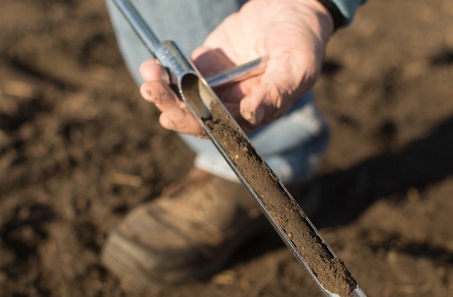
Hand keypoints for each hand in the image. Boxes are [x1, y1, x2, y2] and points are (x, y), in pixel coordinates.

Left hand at [139, 0, 333, 137]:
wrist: (292, 9)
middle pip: (197, 115)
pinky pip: (181, 74)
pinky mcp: (207, 65)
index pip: (221, 128)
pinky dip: (165, 71)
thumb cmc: (302, 42)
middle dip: (172, 106)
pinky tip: (153, 64)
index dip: (196, 124)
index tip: (173, 115)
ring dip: (163, 90)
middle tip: (153, 91)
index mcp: (255, 114)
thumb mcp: (295, 66)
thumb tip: (252, 115)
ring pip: (184, 97)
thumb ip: (276, 91)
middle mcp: (233, 105)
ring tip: (150, 75)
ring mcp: (218, 86)